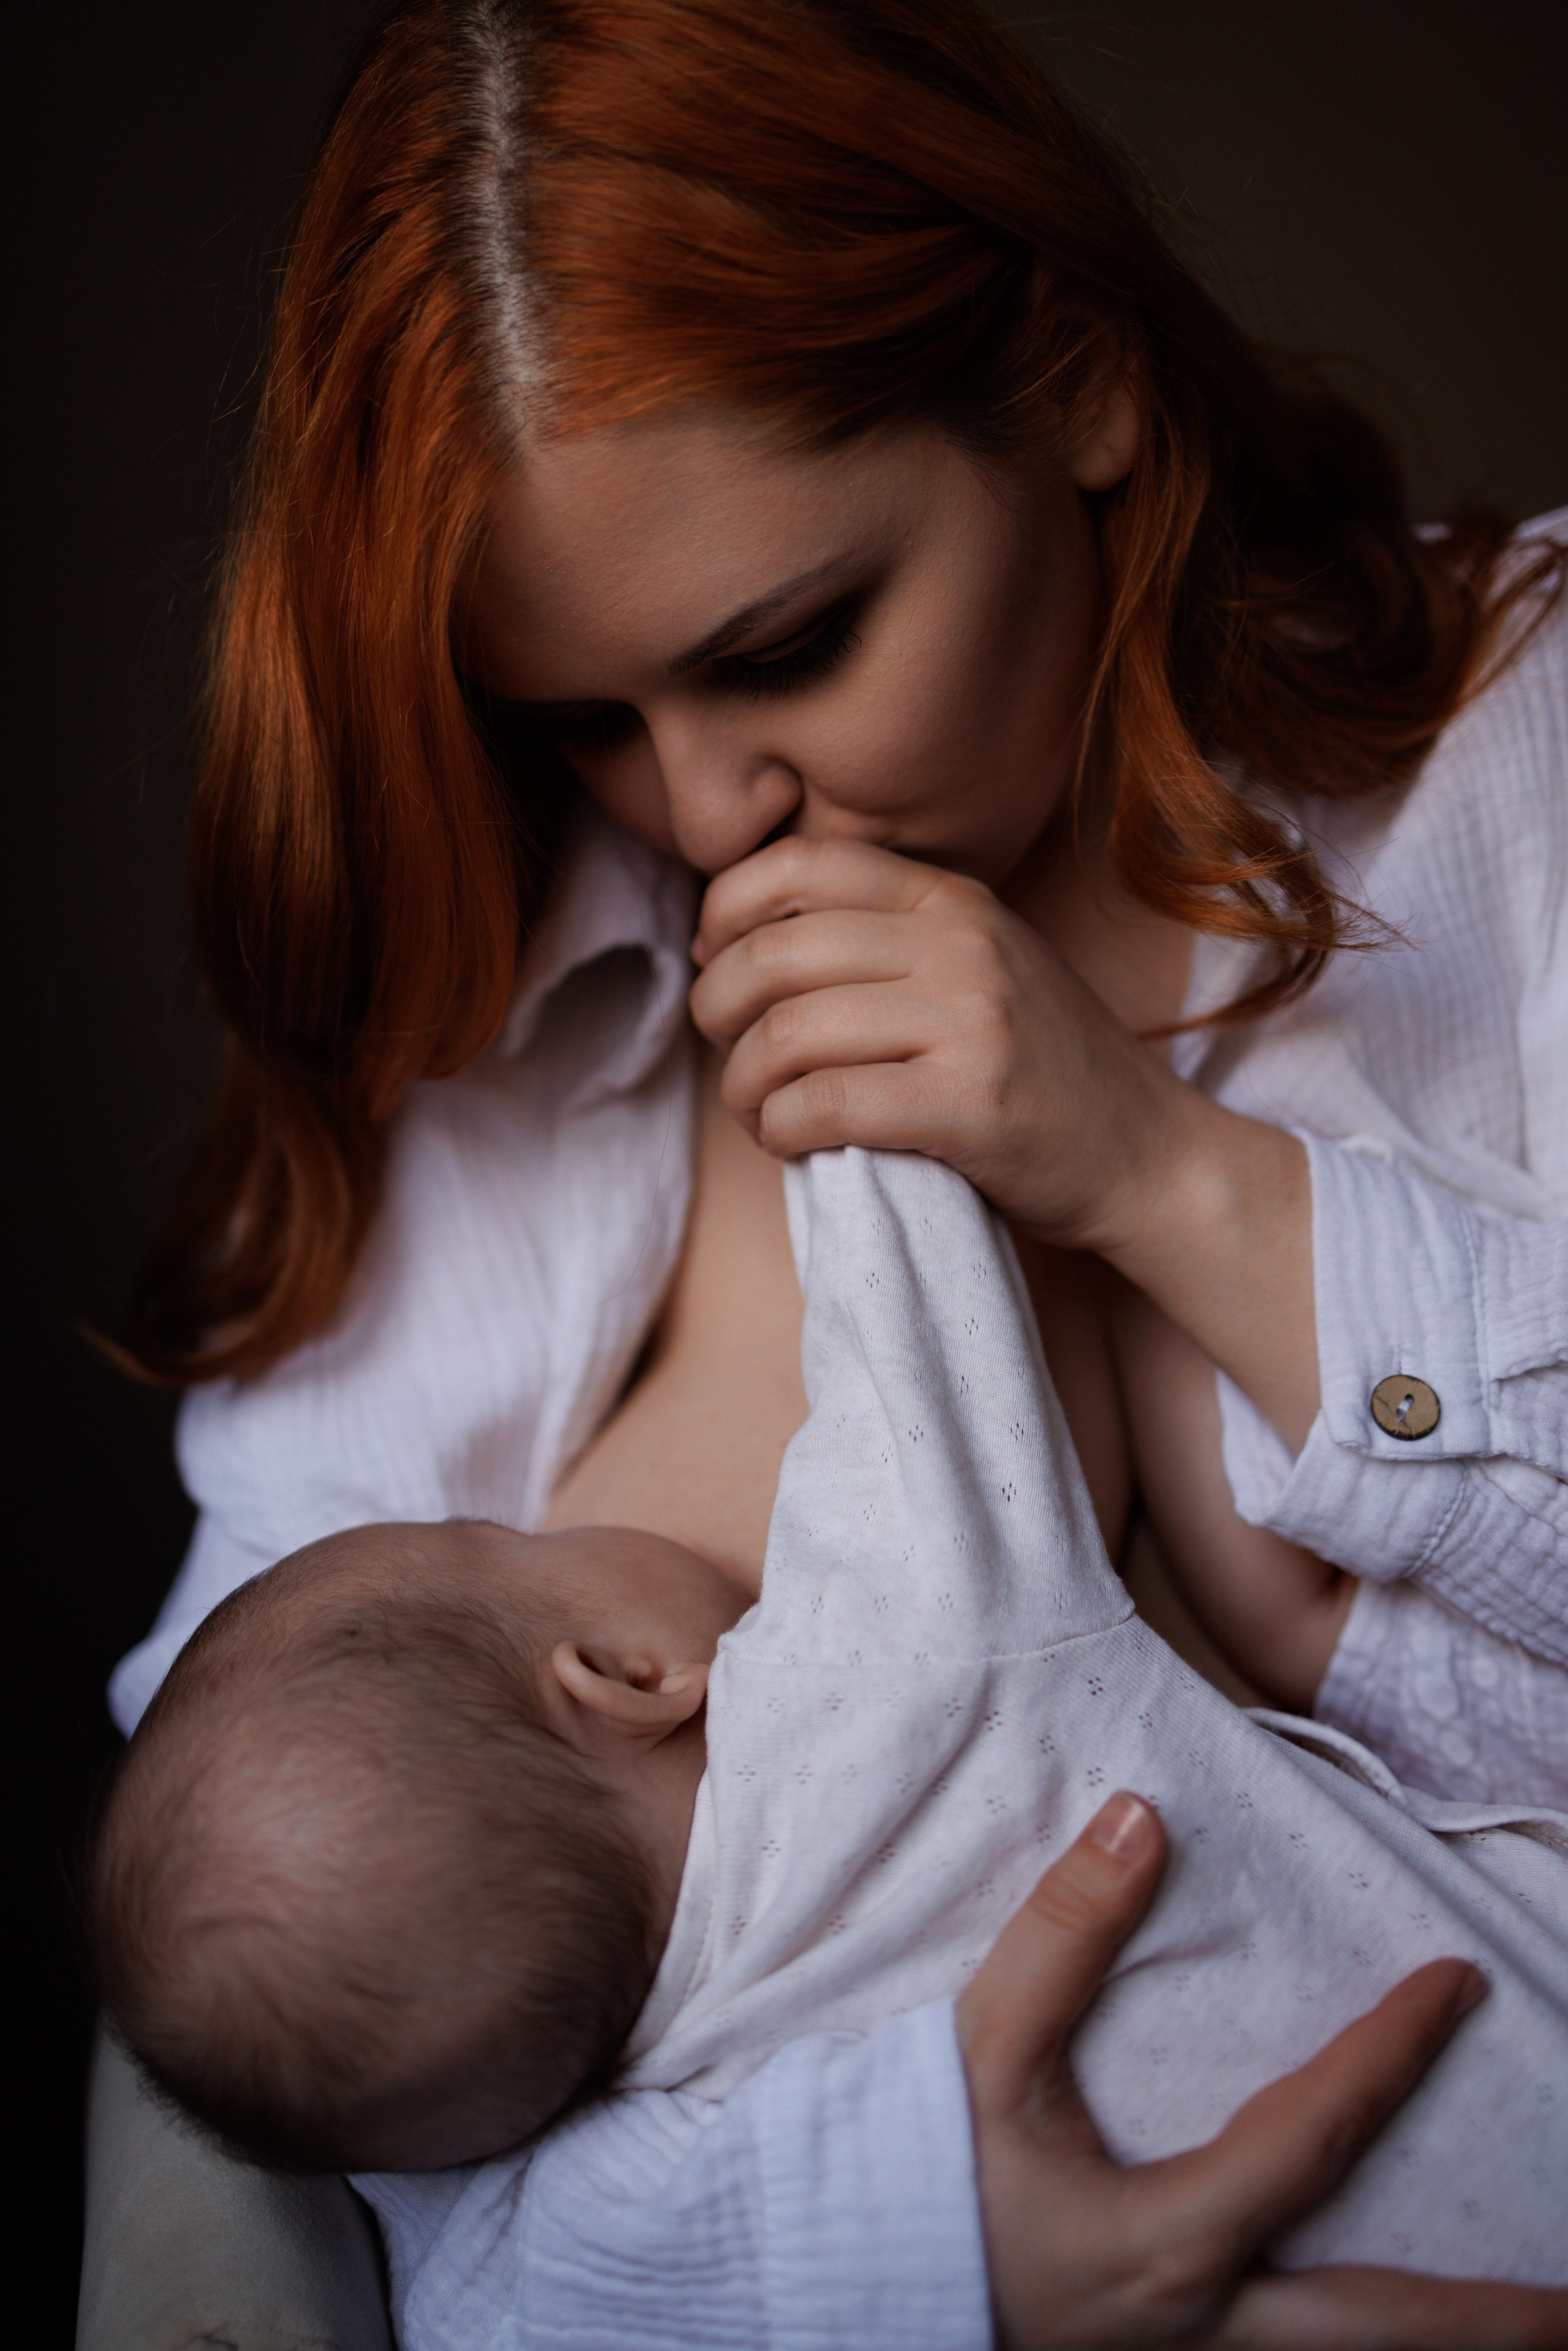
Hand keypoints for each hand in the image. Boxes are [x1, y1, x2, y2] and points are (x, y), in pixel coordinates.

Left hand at [691, 837, 1318, 1444]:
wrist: (1150, 1157)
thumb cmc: (1041, 1073)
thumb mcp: (978, 968)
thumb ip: (883, 941)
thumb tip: (729, 944)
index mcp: (953, 900)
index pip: (795, 865)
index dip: (724, 915)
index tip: (717, 967)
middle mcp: (961, 944)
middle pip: (770, 954)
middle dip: (718, 1013)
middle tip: (732, 1059)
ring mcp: (970, 1022)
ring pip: (785, 1035)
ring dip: (743, 1087)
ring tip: (760, 1113)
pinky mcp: (969, 1106)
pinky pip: (822, 1105)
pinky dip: (780, 1132)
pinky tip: (794, 1144)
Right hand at [958, 1792, 1565, 2349]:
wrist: (824, 2290)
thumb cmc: (908, 2178)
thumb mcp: (975, 2053)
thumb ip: (1059, 1936)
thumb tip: (1142, 1822)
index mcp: (1170, 2241)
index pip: (1317, 2136)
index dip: (1394, 2056)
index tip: (1457, 1986)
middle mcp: (1200, 2327)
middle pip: (1381, 2333)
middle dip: (1493, 2321)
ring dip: (1436, 2348)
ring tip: (1528, 2327)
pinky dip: (1346, 2347)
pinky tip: (1370, 2323)